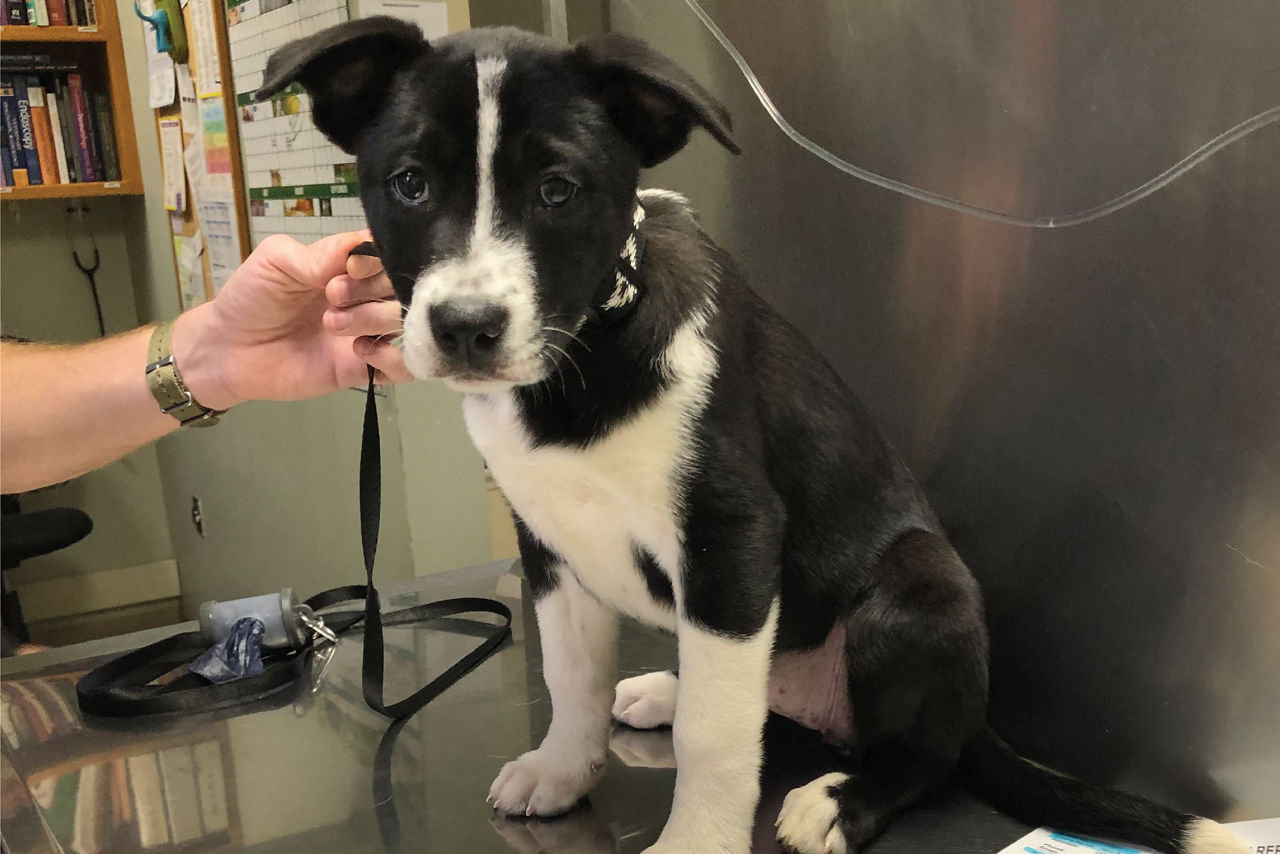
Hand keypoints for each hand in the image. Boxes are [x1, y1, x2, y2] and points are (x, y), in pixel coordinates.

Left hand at [174, 230, 409, 409]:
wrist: (227, 351)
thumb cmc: (250, 297)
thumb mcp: (277, 259)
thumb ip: (320, 254)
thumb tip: (363, 252)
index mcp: (351, 266)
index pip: (392, 254)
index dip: (380, 260)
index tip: (349, 269)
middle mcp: (368, 297)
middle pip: (406, 287)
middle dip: (373, 290)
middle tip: (332, 297)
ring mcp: (369, 334)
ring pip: (409, 324)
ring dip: (376, 320)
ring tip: (333, 325)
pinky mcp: (365, 369)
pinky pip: (406, 367)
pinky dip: (393, 359)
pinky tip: (359, 352)